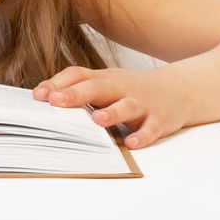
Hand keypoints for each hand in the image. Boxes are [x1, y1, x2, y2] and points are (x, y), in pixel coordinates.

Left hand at [33, 66, 187, 148]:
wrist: (181, 90)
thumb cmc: (133, 90)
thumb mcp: (108, 84)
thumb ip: (80, 90)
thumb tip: (44, 101)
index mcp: (105, 79)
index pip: (78, 75)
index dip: (57, 83)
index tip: (38, 95)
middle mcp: (121, 88)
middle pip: (98, 87)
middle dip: (76, 94)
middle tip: (56, 101)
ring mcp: (141, 104)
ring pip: (126, 106)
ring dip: (112, 113)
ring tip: (97, 120)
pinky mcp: (159, 120)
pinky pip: (151, 128)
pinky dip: (142, 136)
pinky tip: (132, 144)